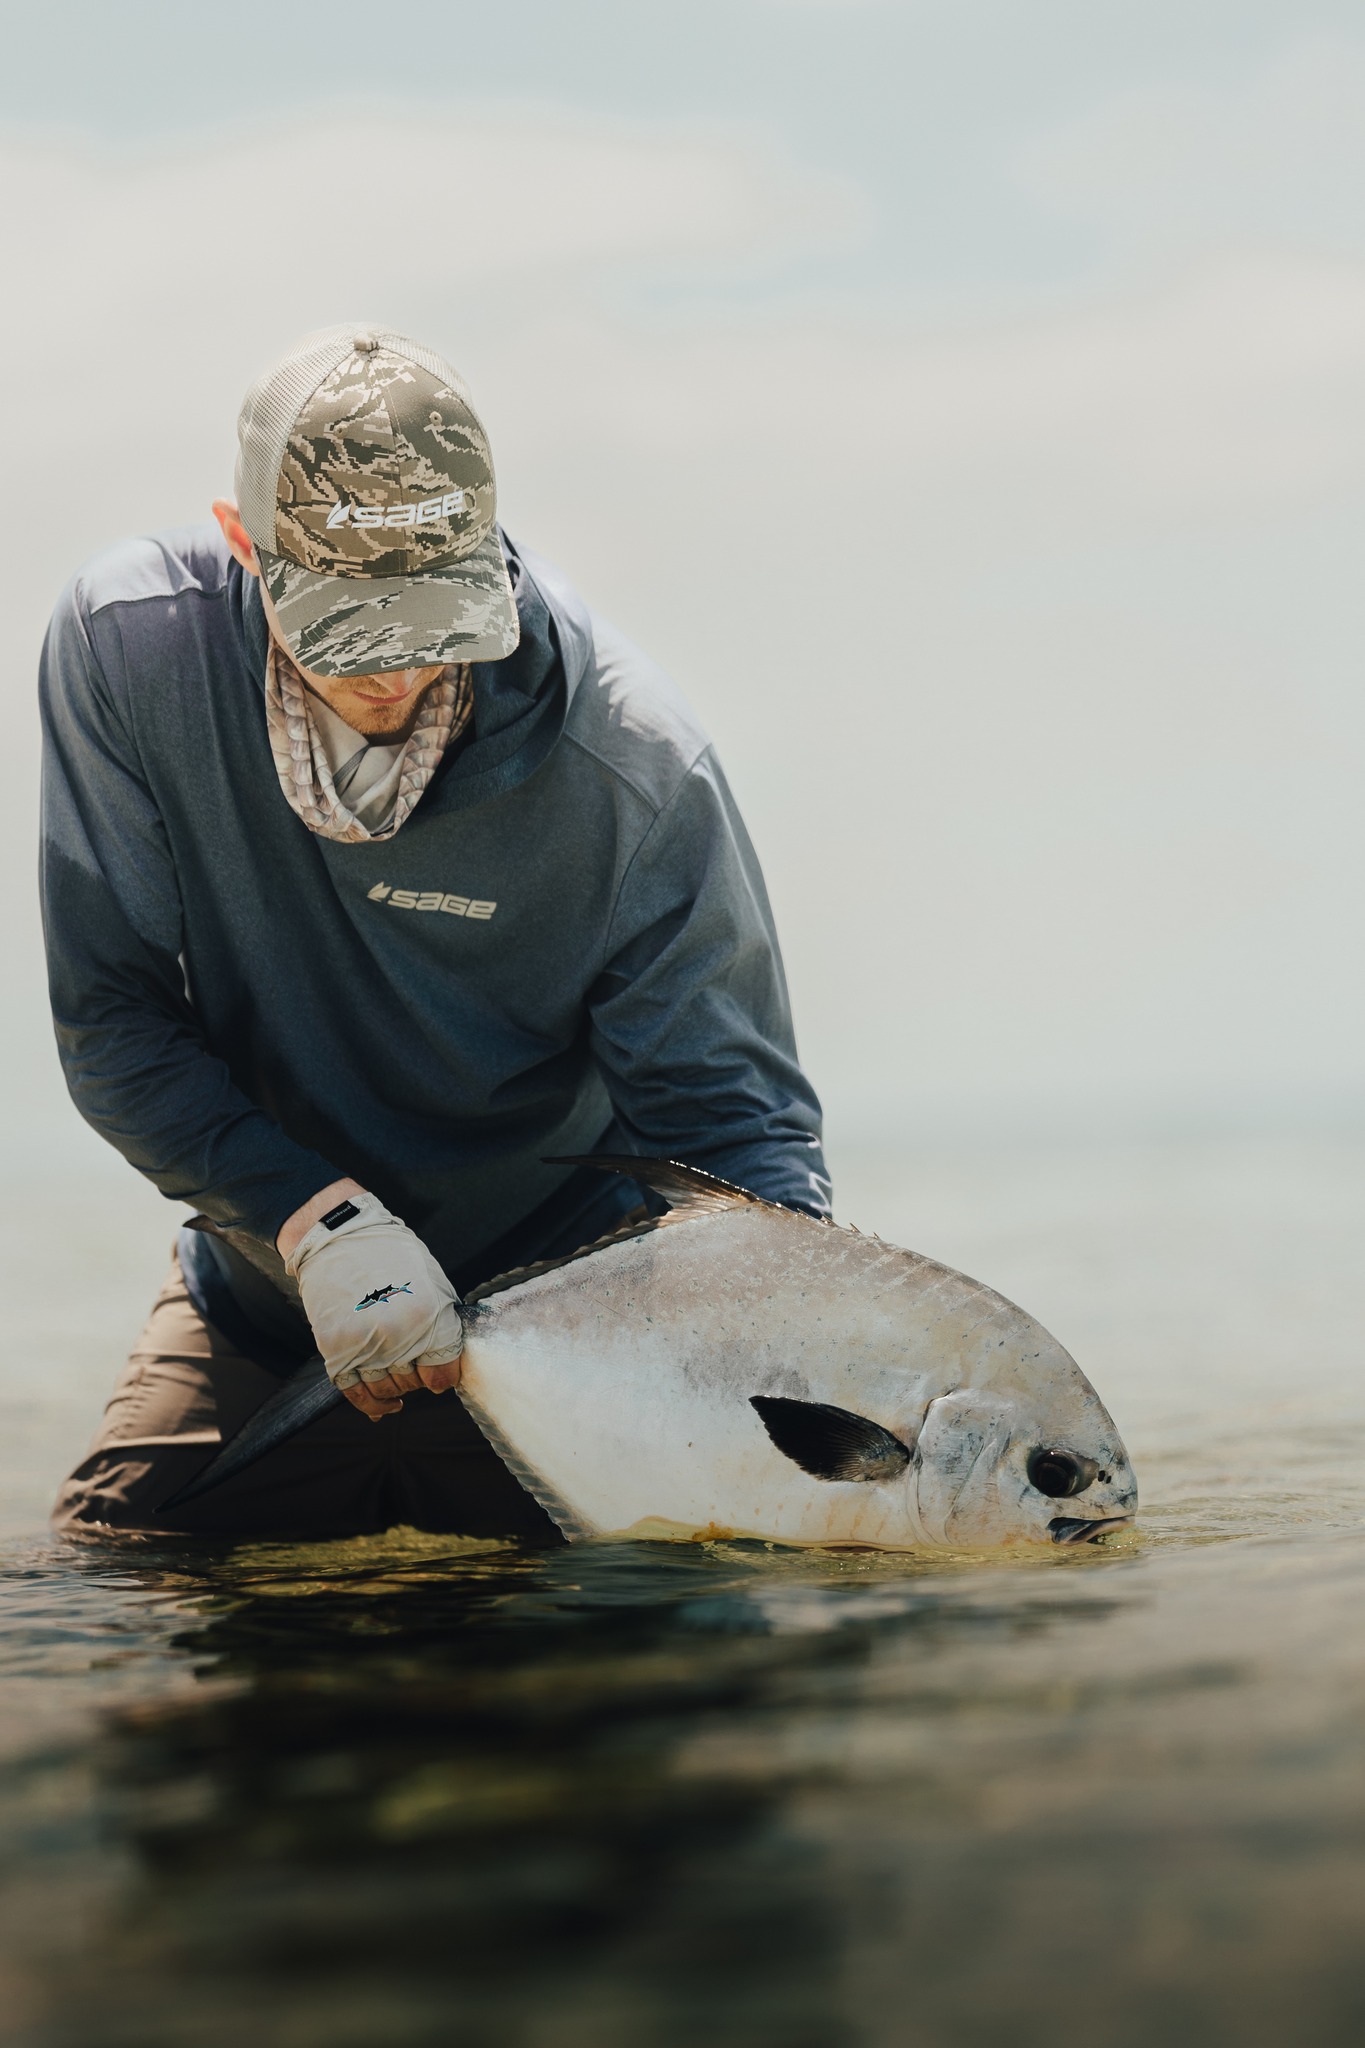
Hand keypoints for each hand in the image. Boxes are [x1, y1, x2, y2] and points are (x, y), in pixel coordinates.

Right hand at [281, 1189, 463, 1420]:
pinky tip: (385, 1405)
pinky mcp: (337, 1351)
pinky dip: (372, 1406)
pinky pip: (356, 1394)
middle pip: (416, 1383)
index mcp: (429, 1317)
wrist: (339, 1236)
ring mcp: (366, 1347)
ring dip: (396, 1388)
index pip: (445, 1372)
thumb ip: (443, 1321)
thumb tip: (449, 1361)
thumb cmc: (390, 1253)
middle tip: (414, 1358)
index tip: (441, 1371)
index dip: (445, 1375)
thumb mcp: (432, 1280)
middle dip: (419, 1376)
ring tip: (397, 1372)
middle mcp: (399, 1337)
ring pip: (387, 1390)